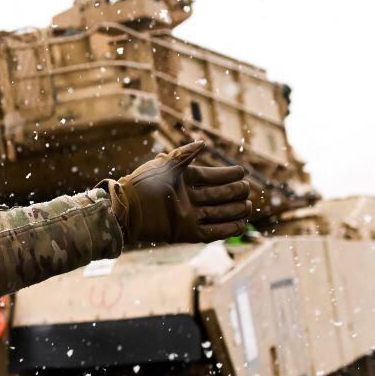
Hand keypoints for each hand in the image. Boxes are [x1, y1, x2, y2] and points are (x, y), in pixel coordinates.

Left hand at [100, 141, 250, 242]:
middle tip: (246, 190)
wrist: (126, 209)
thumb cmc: (141, 184)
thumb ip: (185, 155)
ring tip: (248, 206)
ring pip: (218, 213)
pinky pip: (210, 232)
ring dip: (234, 210)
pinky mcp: (186, 232)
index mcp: (184, 181)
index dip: (227, 175)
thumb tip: (202, 142)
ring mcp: (188, 216)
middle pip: (219, 195)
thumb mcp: (165, 165)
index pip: (212, 177)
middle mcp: (188, 198)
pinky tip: (240, 224)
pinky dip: (225, 229)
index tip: (241, 172)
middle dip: (235, 193)